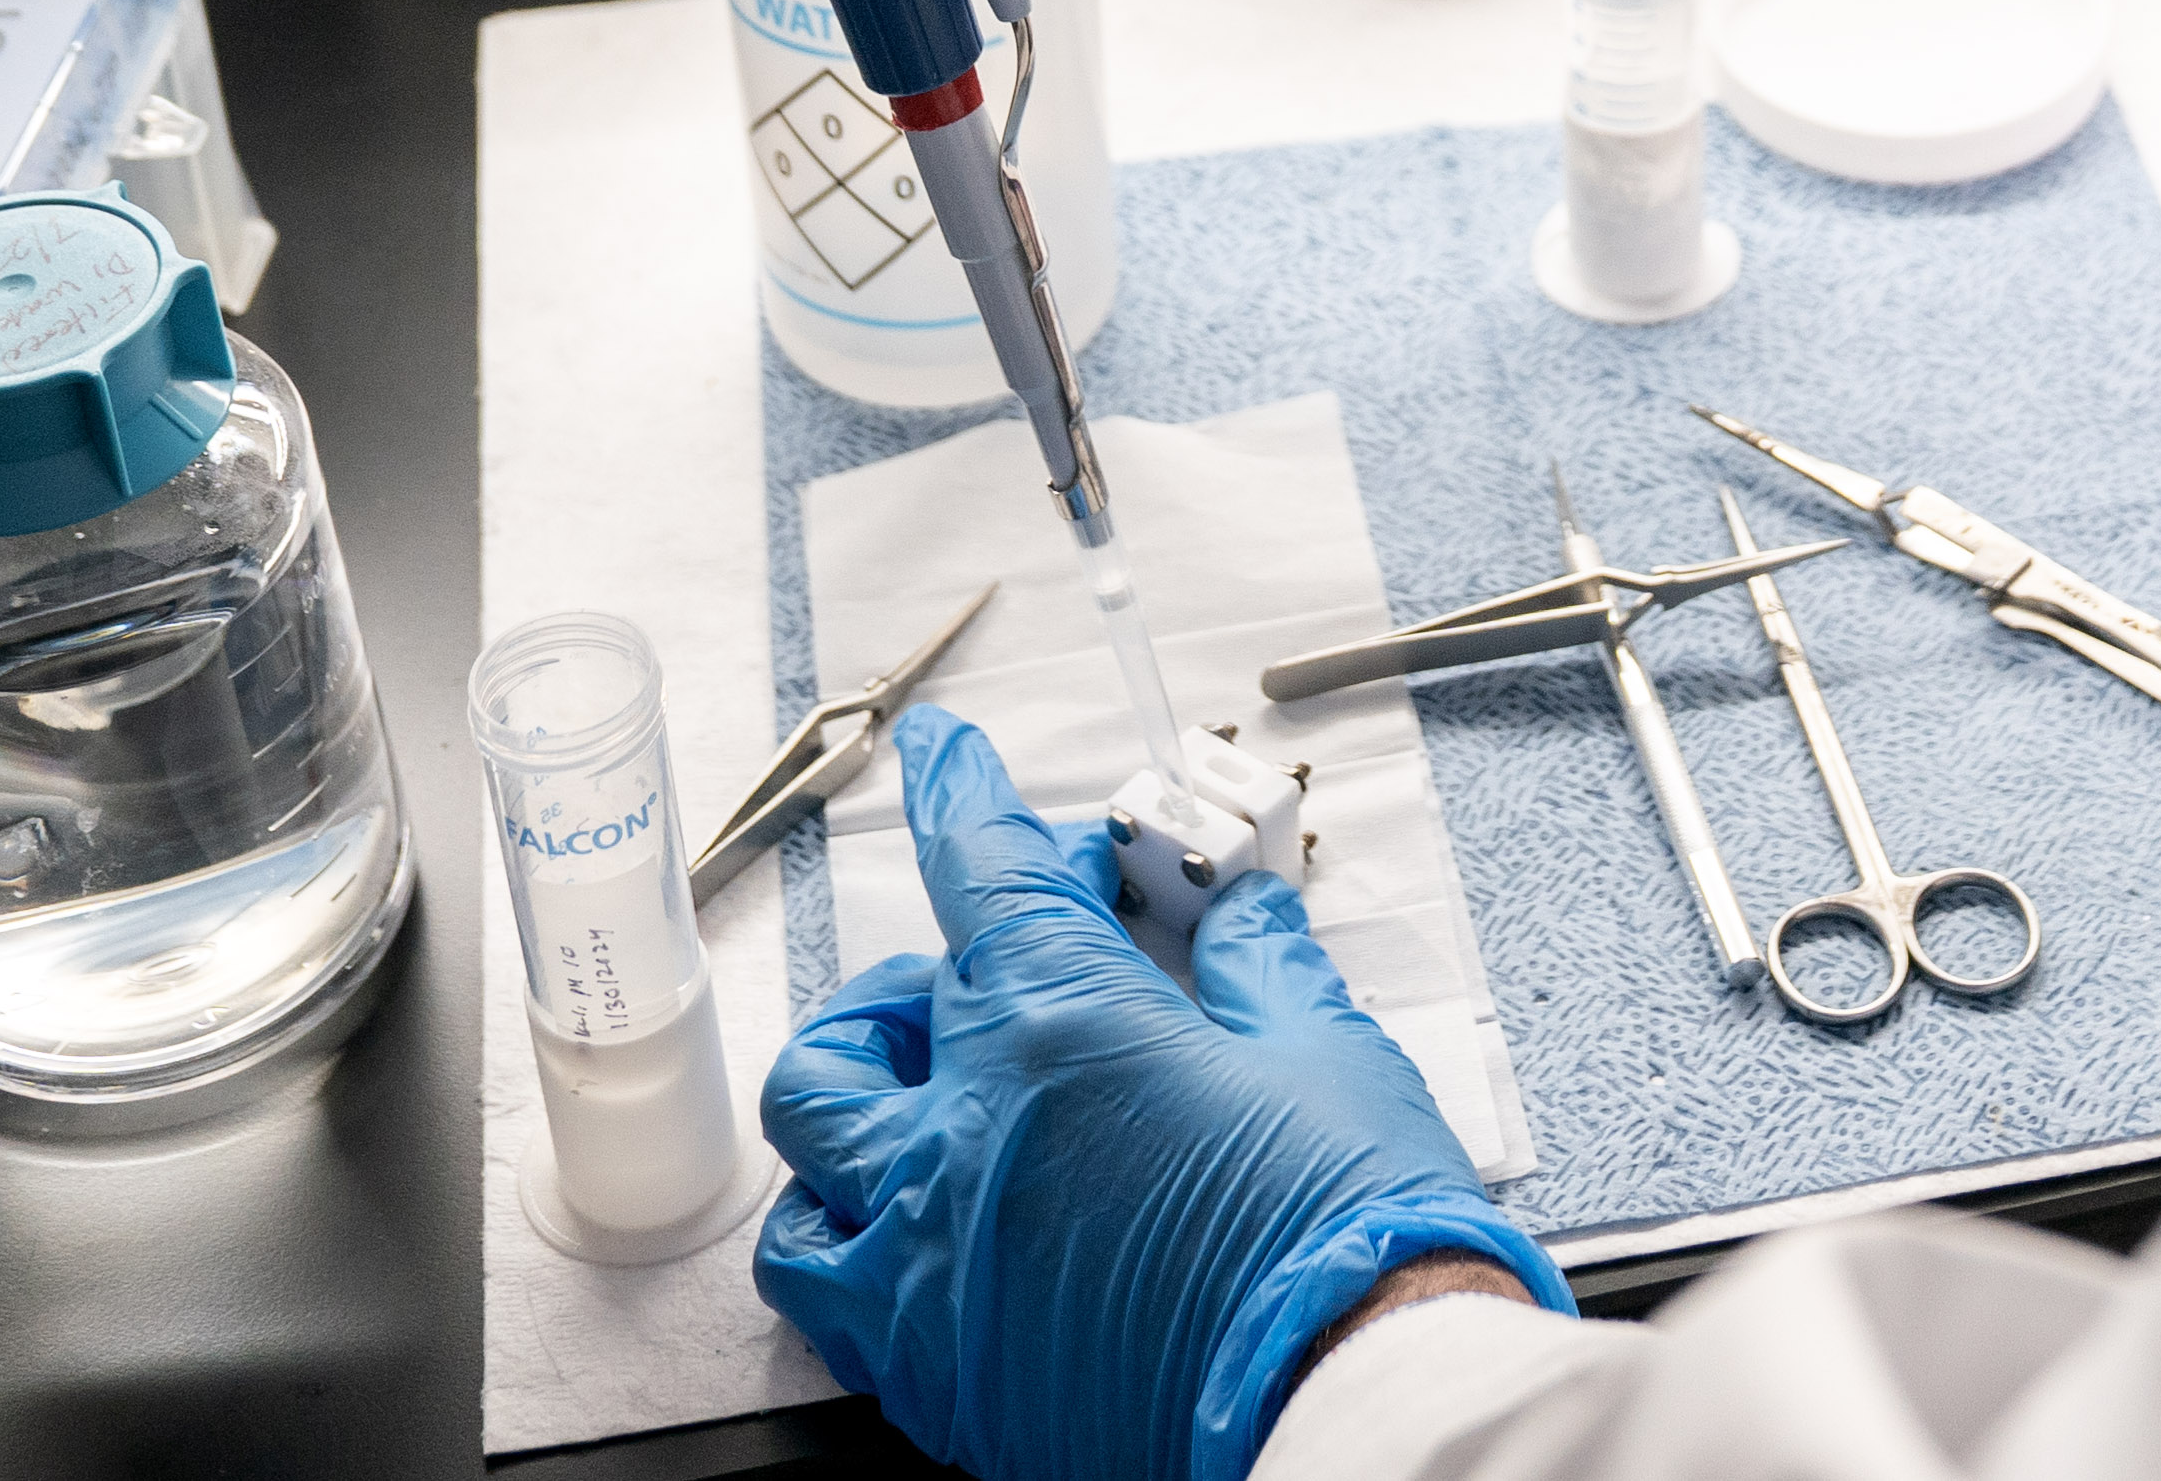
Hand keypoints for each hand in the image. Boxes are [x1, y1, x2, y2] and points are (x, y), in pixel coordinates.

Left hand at [756, 711, 1567, 1480]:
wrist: (1352, 1400)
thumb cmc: (1347, 1237)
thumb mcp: (1325, 1053)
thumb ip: (1260, 972)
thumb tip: (1242, 921)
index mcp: (1059, 1030)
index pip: (979, 872)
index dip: (962, 796)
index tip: (948, 760)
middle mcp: (965, 1139)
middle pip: (861, 1027)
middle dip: (917, 986)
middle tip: (994, 987)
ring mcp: (934, 1266)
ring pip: (809, 1166)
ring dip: (852, 1120)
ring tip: (918, 1117)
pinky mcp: (941, 1376)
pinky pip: (836, 1300)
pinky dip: (862, 1248)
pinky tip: (929, 1239)